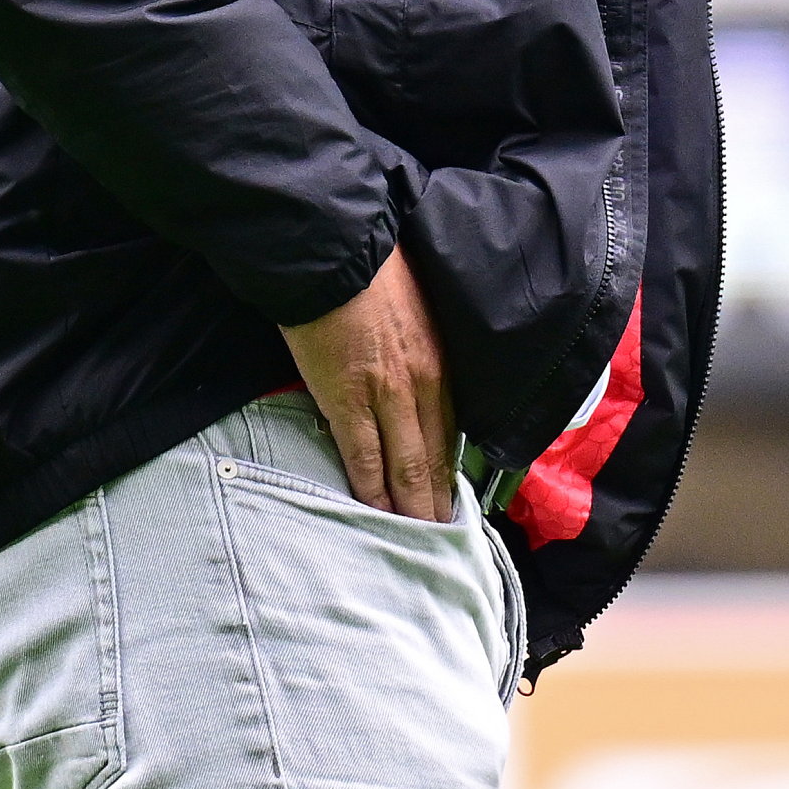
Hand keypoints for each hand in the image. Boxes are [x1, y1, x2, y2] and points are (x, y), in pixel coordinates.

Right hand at [278, 248, 458, 519]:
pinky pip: (365, 457)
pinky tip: (376, 514)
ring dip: (411, 506)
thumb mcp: (414, 307)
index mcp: (441, 359)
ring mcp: (388, 394)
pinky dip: (372, 490)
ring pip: (406, 465)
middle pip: (435, 455)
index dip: (451, 467)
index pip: (452, 427)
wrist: (334, 250)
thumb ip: (418, 346)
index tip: (454, 496)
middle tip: (443, 536)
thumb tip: (411, 372)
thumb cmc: (371, 270)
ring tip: (417, 538)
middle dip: (438, 499)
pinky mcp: (348, 400)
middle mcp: (424, 382)